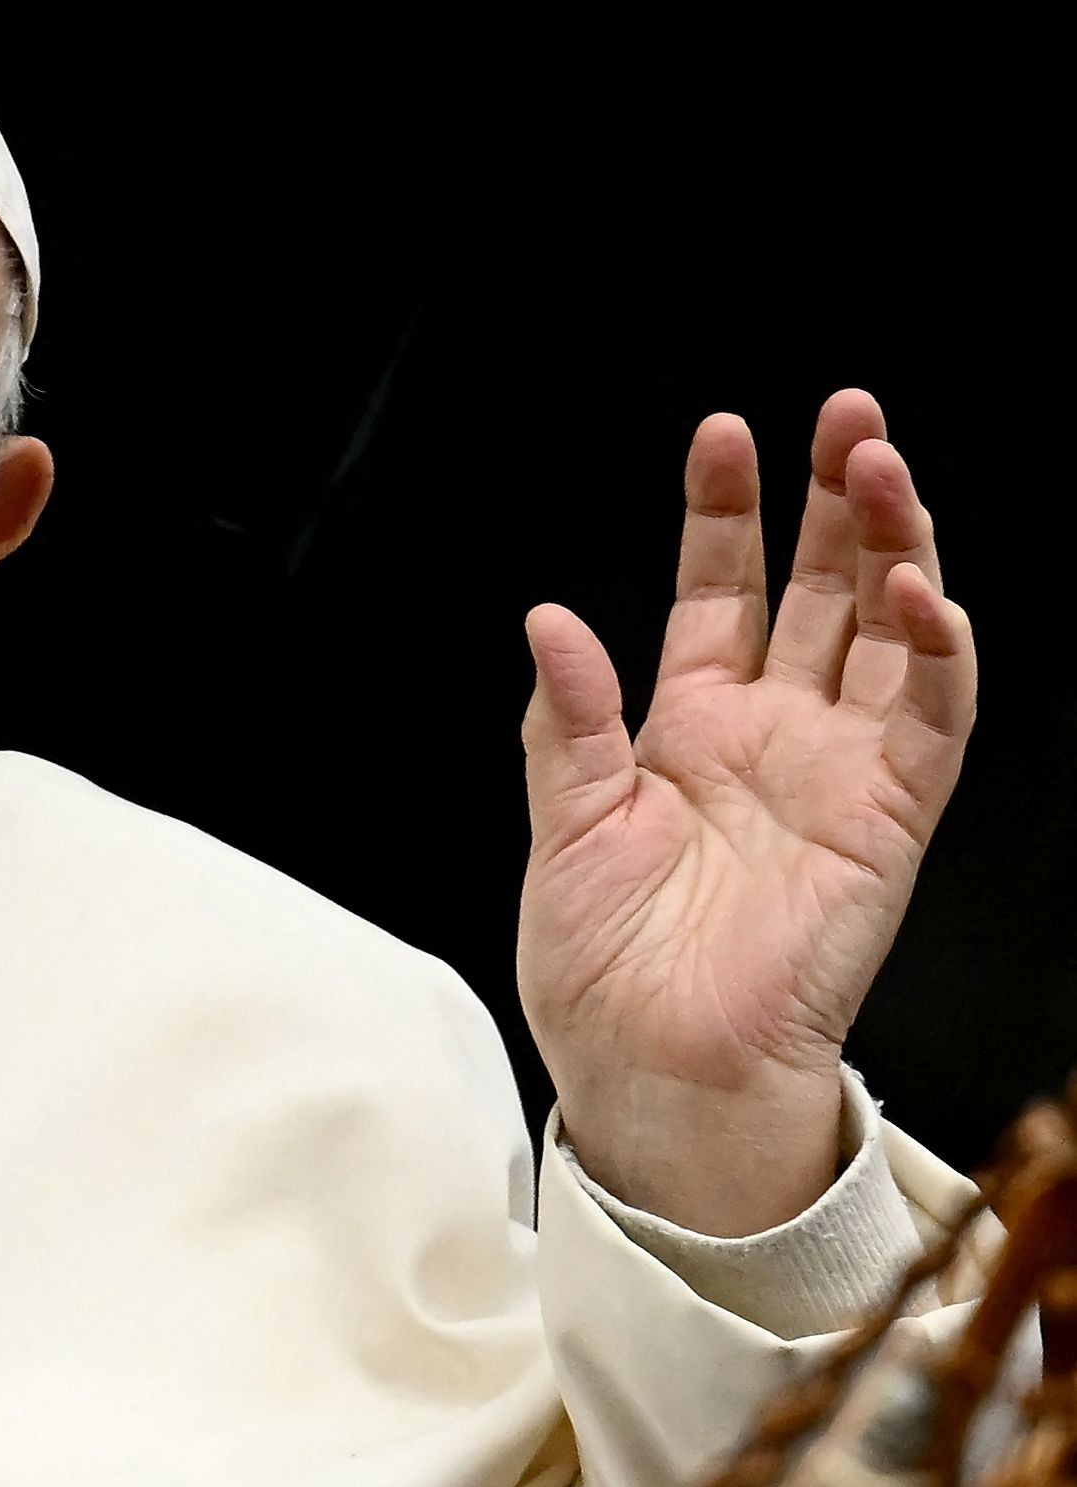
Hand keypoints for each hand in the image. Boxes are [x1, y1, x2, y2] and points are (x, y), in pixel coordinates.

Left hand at [516, 392, 975, 1236]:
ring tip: (885, 467)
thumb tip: (551, 619)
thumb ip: (567, 722)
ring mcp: (836, 774)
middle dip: (838, 500)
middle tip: (848, 414)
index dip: (726, 511)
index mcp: (687, 726)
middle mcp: (772, 735)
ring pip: (889, 635)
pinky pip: (930, 725)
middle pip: (821, 590)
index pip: (721, 587)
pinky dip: (936, 656)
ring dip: (898, 549)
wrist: (649, 1072)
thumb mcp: (562, 826)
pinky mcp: (886, 825)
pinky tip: (923, 591)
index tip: (725, 431)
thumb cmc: (601, 969)